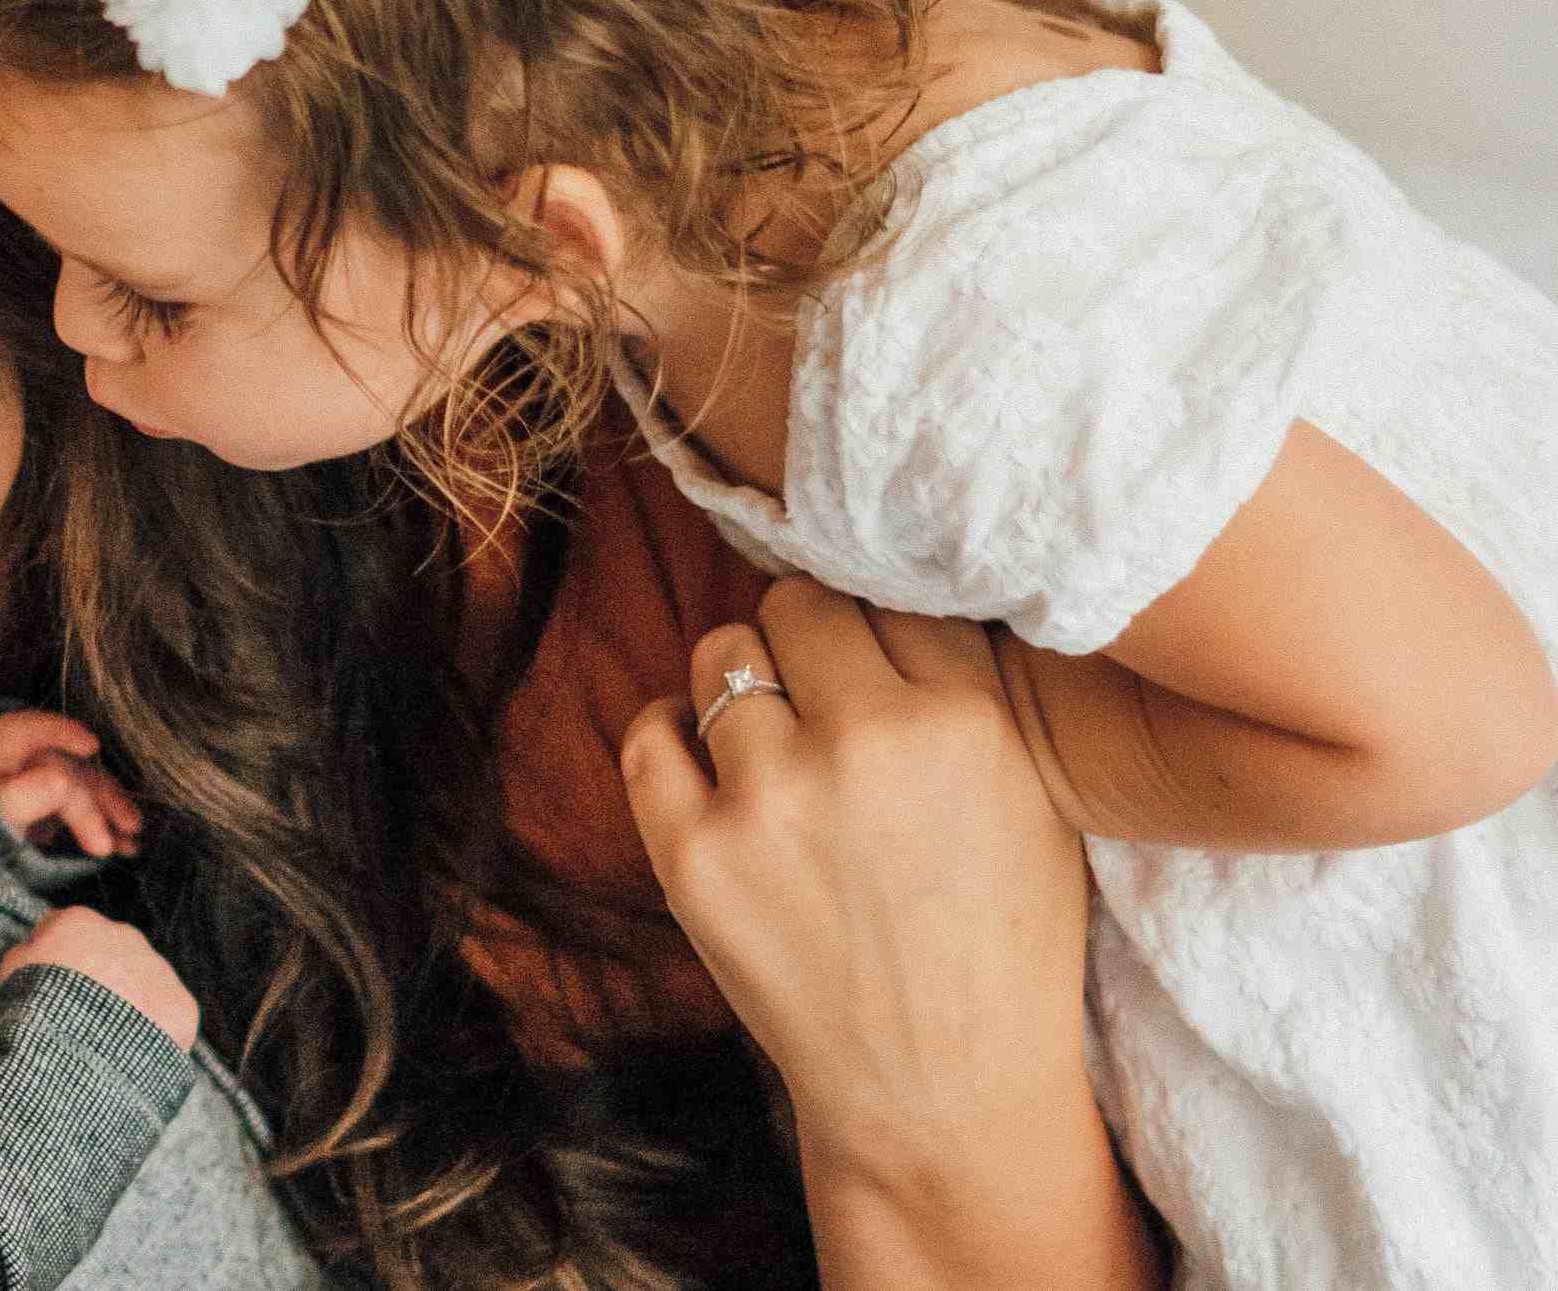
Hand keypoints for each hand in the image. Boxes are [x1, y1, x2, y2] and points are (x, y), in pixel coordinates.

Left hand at [0, 708, 142, 857]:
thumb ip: (23, 797)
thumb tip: (63, 782)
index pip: (33, 729)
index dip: (62, 732)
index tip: (90, 745)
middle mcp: (23, 755)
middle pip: (68, 766)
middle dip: (99, 797)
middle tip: (126, 826)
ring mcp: (38, 779)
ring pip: (82, 788)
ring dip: (110, 813)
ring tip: (131, 840)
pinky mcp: (47, 805)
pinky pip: (80, 810)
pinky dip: (101, 827)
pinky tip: (124, 846)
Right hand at [0, 906, 198, 1050]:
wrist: (76, 1055)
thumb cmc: (37, 1011)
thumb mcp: (12, 973)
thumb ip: (25, 953)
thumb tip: (33, 950)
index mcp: (81, 922)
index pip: (70, 930)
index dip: (60, 958)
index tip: (54, 985)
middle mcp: (126, 936)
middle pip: (114, 954)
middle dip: (103, 979)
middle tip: (85, 1016)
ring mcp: (158, 970)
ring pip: (145, 982)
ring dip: (132, 1003)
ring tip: (109, 1041)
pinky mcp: (181, 1005)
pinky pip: (169, 1016)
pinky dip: (156, 1032)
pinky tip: (135, 1053)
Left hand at [618, 579, 1093, 1159]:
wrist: (942, 1091)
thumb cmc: (998, 947)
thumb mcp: (1032, 799)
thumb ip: (963, 690)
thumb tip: (881, 588)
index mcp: (964, 720)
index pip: (884, 593)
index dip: (868, 624)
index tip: (863, 656)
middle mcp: (864, 743)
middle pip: (795, 607)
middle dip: (801, 643)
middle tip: (813, 697)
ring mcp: (769, 798)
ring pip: (719, 656)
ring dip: (735, 684)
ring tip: (764, 739)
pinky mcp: (693, 854)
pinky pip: (646, 734)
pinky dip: (666, 732)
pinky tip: (699, 759)